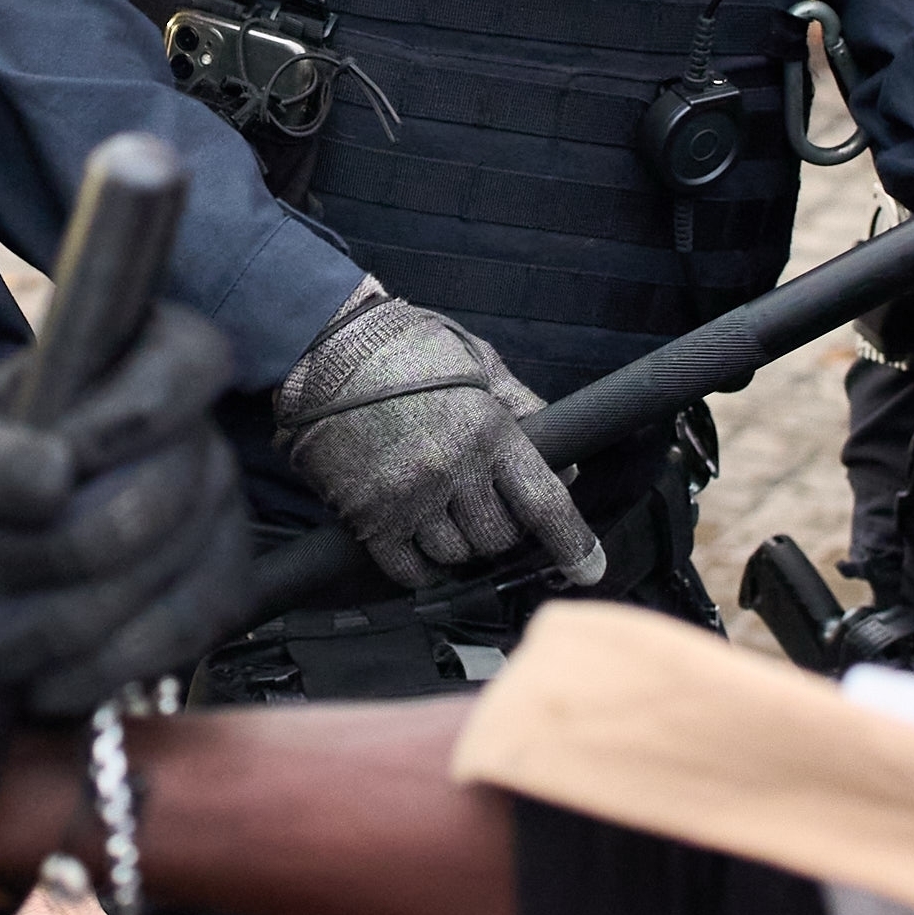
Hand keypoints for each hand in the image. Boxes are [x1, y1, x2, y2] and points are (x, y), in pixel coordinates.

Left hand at [0, 299, 252, 707]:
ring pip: (181, 569)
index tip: (63, 462)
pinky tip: (49, 679)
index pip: (187, 361)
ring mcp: (218, 514)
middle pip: (174, 486)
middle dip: (74, 547)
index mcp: (134, 362)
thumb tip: (53, 477)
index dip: (136, 414)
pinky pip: (192, 630)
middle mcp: (195, 433)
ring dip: (78, 619)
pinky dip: (111, 664)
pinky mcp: (221, 590)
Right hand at [274, 285, 601, 590]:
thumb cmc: (404, 348)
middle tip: (484, 507)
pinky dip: (422, 565)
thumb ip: (522, 411)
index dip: (573, 543)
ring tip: (444, 512)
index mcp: (488, 431)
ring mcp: (407, 496)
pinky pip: (408, 568)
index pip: (544, 503)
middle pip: (499, 537)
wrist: (325, 345)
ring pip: (456, 555)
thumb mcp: (478, 365)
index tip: (588, 568)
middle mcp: (451, 470)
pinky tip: (419, 540)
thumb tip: (562, 461)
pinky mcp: (367, 515)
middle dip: (501, 530)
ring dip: (459, 545)